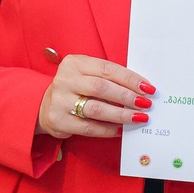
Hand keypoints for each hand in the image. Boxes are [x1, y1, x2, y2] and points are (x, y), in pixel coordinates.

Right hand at [37, 54, 152, 139]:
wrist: (45, 106)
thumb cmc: (75, 89)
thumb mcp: (86, 75)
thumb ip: (108, 78)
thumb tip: (140, 89)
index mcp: (74, 63)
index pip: (107, 69)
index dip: (130, 79)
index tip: (147, 88)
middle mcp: (65, 80)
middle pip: (102, 88)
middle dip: (127, 96)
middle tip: (145, 104)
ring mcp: (60, 101)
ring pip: (96, 109)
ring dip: (121, 114)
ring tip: (138, 117)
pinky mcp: (59, 121)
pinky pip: (89, 127)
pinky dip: (108, 129)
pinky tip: (120, 129)